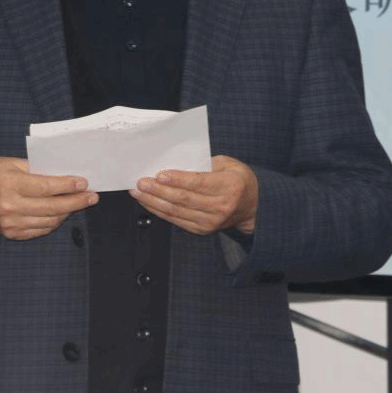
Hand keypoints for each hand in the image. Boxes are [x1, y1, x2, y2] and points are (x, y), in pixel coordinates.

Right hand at [0, 157, 97, 239]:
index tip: (84, 182)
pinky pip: (41, 230)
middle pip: (52, 206)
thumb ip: (38, 169)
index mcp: (9, 185)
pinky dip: (55, 221)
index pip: (46, 187)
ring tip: (80, 202)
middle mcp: (9, 207)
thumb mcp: (12, 162)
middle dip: (76, 201)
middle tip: (92, 196)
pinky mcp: (12, 234)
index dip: (68, 185)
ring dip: (68, 212)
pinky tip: (63, 212)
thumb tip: (66, 174)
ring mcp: (10, 223)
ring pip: (49, 221)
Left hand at [130, 154, 257, 236]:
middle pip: (183, 199)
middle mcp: (220, 207)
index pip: (198, 183)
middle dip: (158, 190)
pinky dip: (160, 211)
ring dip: (154, 201)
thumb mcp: (229, 164)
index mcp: (229, 187)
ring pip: (176, 211)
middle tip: (141, 182)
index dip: (177, 179)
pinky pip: (176, 220)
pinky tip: (149, 203)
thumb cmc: (238, 181)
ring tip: (139, 192)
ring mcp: (210, 221)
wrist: (252, 207)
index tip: (159, 174)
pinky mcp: (202, 230)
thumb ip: (205, 163)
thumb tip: (177, 163)